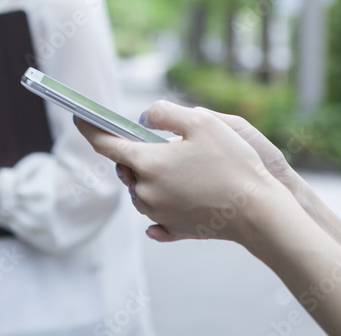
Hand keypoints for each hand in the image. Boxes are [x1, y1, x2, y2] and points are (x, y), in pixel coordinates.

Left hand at [75, 101, 281, 244]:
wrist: (261, 213)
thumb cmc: (234, 163)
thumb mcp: (202, 121)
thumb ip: (165, 112)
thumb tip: (145, 118)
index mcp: (146, 163)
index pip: (105, 143)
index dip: (89, 127)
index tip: (79, 117)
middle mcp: (144, 190)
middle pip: (125, 167)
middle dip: (133, 152)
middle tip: (156, 141)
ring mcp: (157, 213)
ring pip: (139, 188)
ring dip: (148, 175)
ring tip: (177, 165)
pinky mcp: (173, 228)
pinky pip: (155, 213)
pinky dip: (159, 201)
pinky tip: (169, 195)